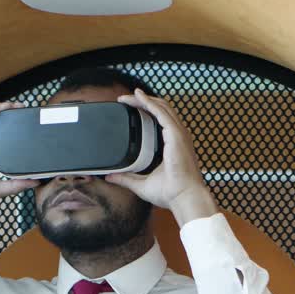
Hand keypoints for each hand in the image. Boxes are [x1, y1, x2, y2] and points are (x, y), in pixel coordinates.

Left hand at [105, 89, 218, 224]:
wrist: (184, 197)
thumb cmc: (170, 193)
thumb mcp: (141, 184)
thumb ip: (126, 179)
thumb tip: (110, 177)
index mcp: (172, 146)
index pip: (161, 121)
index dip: (148, 111)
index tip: (131, 108)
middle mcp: (177, 137)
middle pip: (161, 110)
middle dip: (144, 102)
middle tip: (125, 99)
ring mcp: (178, 135)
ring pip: (161, 107)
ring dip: (145, 99)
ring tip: (128, 96)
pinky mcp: (176, 135)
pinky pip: (161, 113)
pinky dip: (149, 103)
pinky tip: (139, 97)